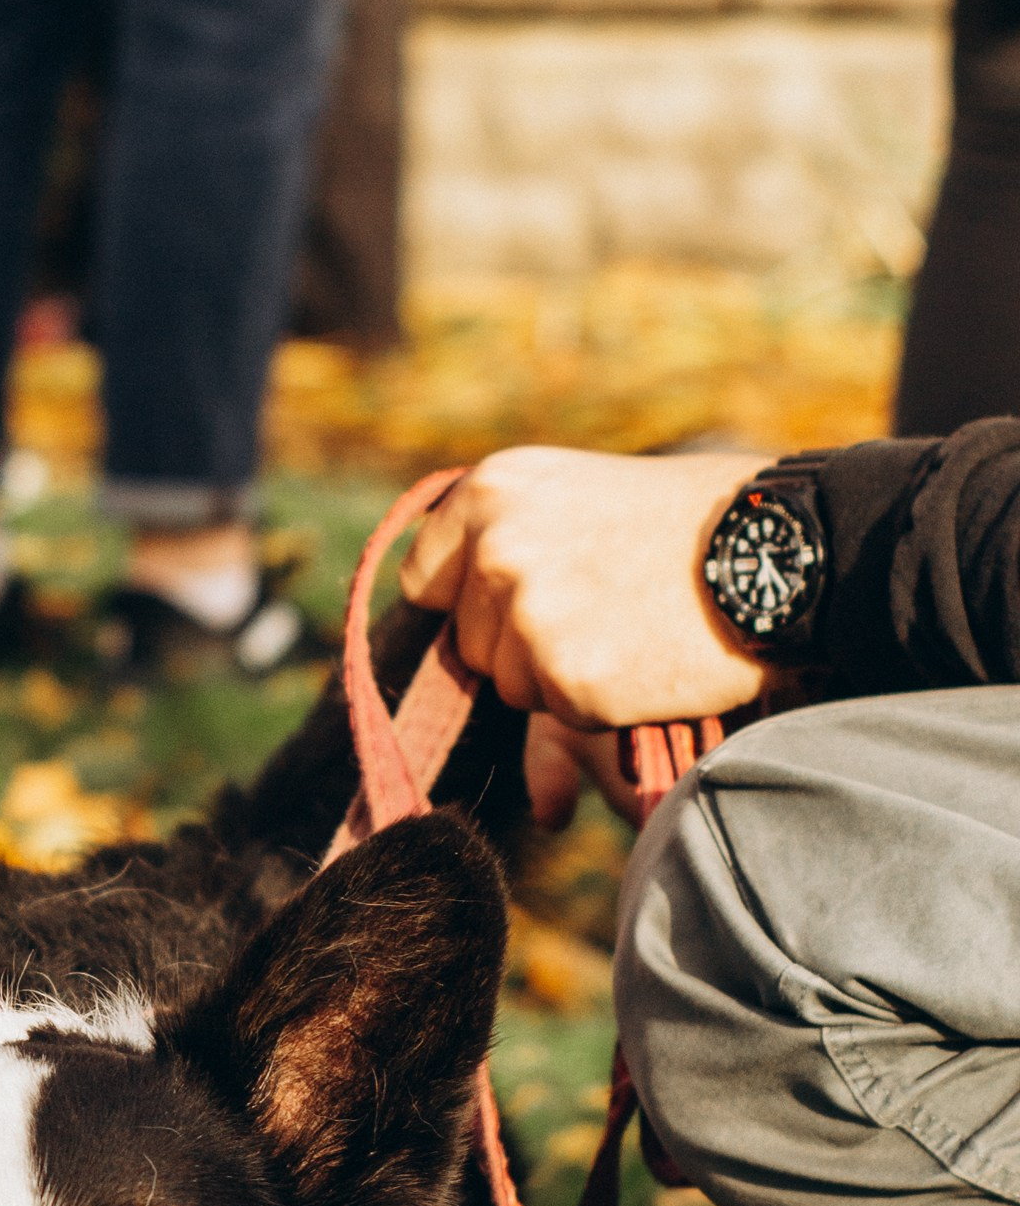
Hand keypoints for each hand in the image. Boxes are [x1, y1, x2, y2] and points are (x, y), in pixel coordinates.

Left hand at [399, 445, 774, 727]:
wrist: (781, 547)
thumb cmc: (691, 520)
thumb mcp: (580, 496)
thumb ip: (507, 540)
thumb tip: (434, 598)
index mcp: (491, 490)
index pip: (425, 580)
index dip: (469, 605)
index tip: (515, 607)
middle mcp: (496, 548)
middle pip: (472, 643)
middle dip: (525, 645)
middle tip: (608, 609)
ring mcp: (529, 615)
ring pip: (512, 686)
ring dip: (563, 676)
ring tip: (633, 627)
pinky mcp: (568, 677)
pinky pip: (563, 715)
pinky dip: (604, 704)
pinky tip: (650, 657)